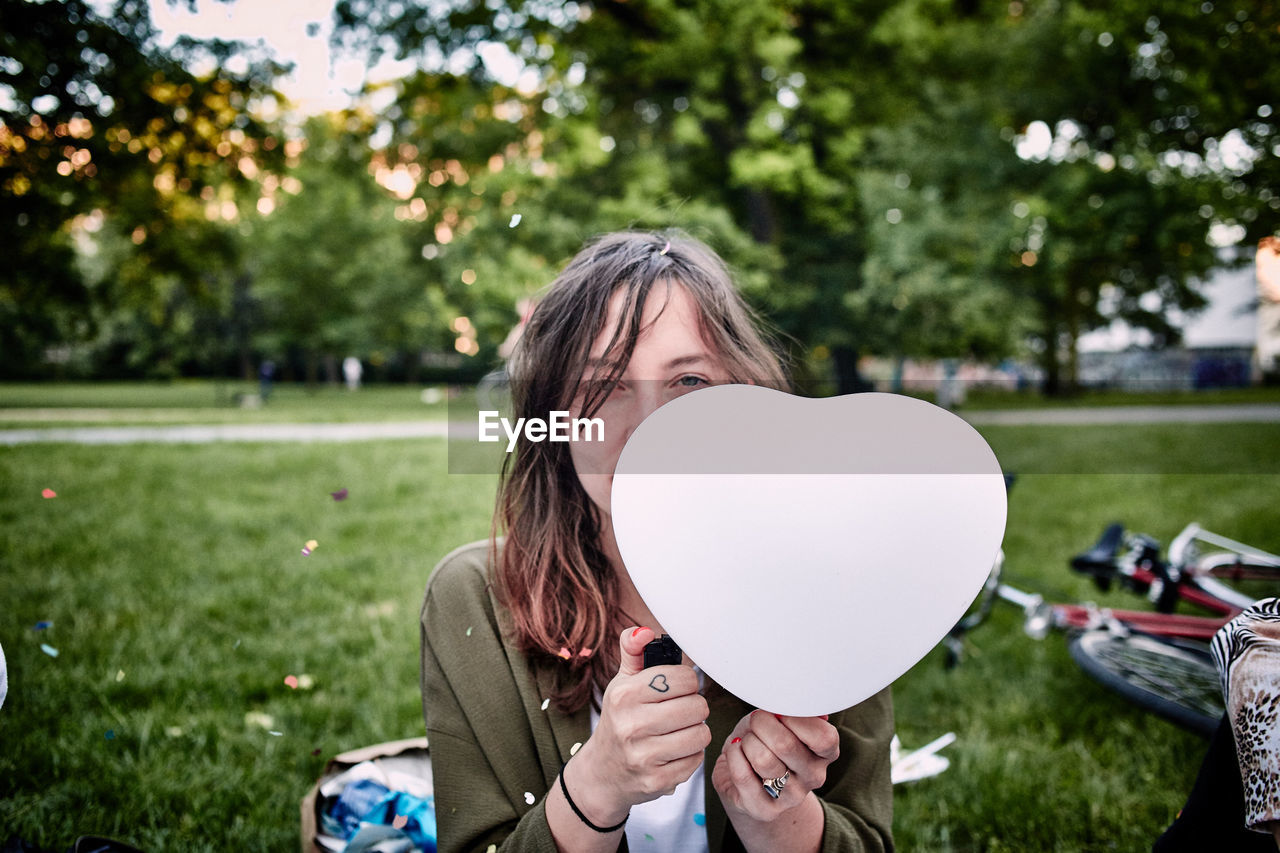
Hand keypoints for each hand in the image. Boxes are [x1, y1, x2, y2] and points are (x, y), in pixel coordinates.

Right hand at [566, 627, 711, 825]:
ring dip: (695, 731)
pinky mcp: (657, 781)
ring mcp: (644, 756)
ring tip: (678, 730)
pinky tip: (674, 752)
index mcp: (624, 695)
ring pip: (701, 733)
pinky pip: (697, 760)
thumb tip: (644, 632)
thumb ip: (633, 651)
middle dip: (693, 707)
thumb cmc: (620, 719)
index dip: (686, 682)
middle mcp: (631, 725)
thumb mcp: (621, 683)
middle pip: (697, 706)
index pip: (683, 678)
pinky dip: (690, 755)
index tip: (677, 688)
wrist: (603, 773)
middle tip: (680, 711)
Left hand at [712, 710, 839, 822]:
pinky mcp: (765, 809)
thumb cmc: (767, 740)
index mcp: (826, 754)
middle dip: (761, 724)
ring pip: (763, 760)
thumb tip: (814, 712)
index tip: (778, 711)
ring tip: (746, 740)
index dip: (794, 718)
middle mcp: (814, 777)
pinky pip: (743, 776)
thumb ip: (795, 712)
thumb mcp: (781, 720)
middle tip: (755, 721)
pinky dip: (734, 756)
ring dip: (747, 742)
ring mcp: (791, 797)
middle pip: (785, 745)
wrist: (746, 775)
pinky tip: (736, 751)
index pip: (822, 737)